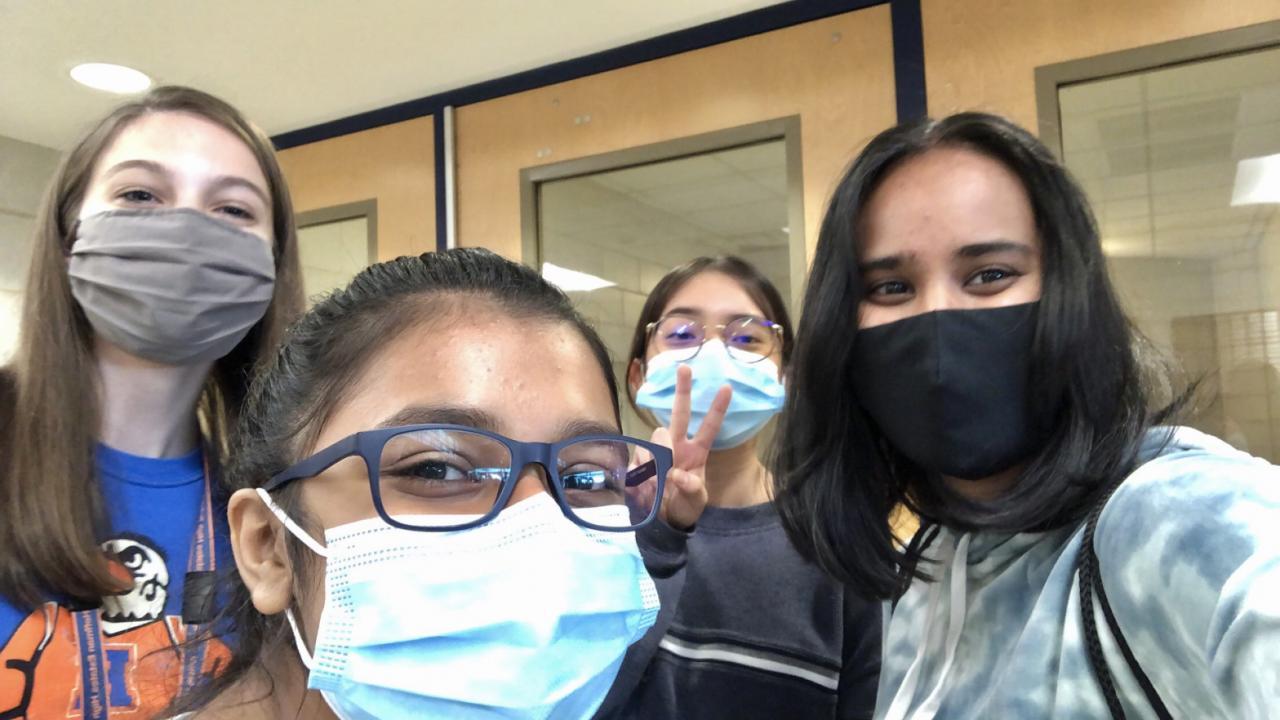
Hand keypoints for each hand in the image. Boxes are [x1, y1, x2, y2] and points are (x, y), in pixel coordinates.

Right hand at [648, 364, 730, 529]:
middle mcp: (677, 446)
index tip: (727, 387)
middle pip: (680, 413)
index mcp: (696, 453)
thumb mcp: (696, 501)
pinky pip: (638, 461)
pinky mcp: (639, 462)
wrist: (663, 523)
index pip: (709, 427)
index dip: (718, 408)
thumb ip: (692, 488)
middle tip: (686, 367)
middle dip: (683, 390)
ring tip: (659, 488)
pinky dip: (642, 476)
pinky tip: (645, 490)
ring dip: (658, 461)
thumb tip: (676, 473)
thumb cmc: (685, 507)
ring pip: (656, 439)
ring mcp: (657, 452)